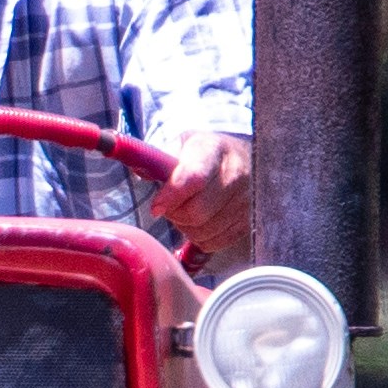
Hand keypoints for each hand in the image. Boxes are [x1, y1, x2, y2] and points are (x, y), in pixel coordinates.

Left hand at [150, 133, 253, 263]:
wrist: (238, 158)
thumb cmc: (200, 154)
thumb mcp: (179, 145)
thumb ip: (157, 159)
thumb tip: (140, 171)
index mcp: (214, 149)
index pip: (194, 177)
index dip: (171, 196)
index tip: (156, 207)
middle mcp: (236, 173)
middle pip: (197, 212)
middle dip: (175, 213)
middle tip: (170, 205)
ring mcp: (246, 200)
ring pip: (203, 231)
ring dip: (186, 227)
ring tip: (186, 210)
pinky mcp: (248, 221)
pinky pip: (214, 242)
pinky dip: (200, 237)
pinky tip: (200, 221)